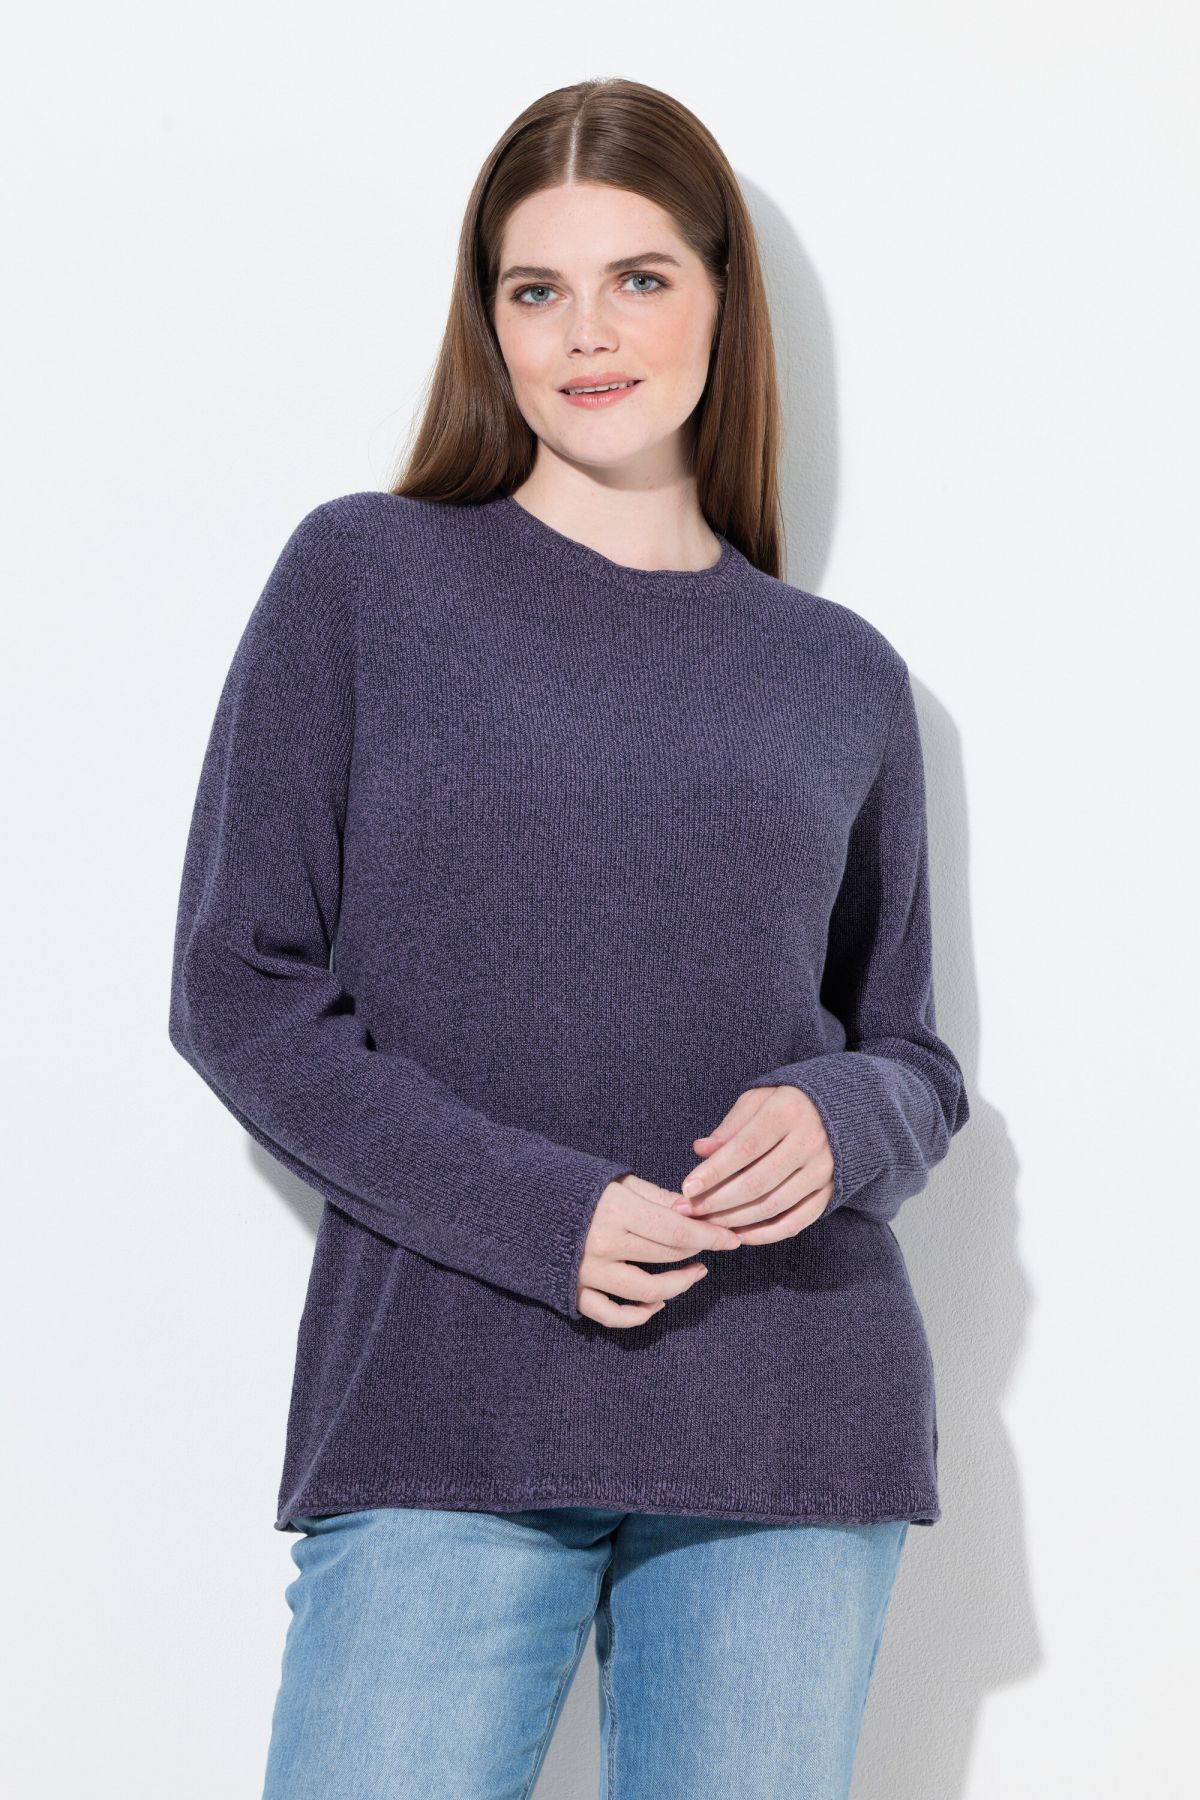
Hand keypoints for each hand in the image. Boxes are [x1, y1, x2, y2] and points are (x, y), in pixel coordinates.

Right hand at [576, 1174, 742, 1329]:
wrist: (509, 1201)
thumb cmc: (565, 1183)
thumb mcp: (612, 1180)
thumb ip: (653, 1196)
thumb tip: (690, 1210)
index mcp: (615, 1210)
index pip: (676, 1229)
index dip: (709, 1235)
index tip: (732, 1237)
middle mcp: (604, 1244)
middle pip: (666, 1256)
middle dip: (697, 1252)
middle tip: (716, 1246)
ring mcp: (588, 1272)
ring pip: (645, 1290)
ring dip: (677, 1286)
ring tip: (696, 1274)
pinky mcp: (573, 1290)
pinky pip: (610, 1314)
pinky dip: (636, 1314)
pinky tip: (656, 1303)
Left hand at [673, 1086, 834, 1242]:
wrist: (841, 1110)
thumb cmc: (786, 1104)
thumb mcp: (758, 1101)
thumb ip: (730, 1127)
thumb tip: (701, 1151)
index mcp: (788, 1113)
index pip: (746, 1148)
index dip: (715, 1171)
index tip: (687, 1187)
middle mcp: (809, 1142)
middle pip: (758, 1182)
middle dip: (718, 1201)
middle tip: (689, 1211)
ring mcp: (822, 1170)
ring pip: (774, 1205)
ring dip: (736, 1220)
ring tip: (707, 1224)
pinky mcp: (829, 1191)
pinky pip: (796, 1221)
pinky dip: (766, 1234)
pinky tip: (739, 1235)